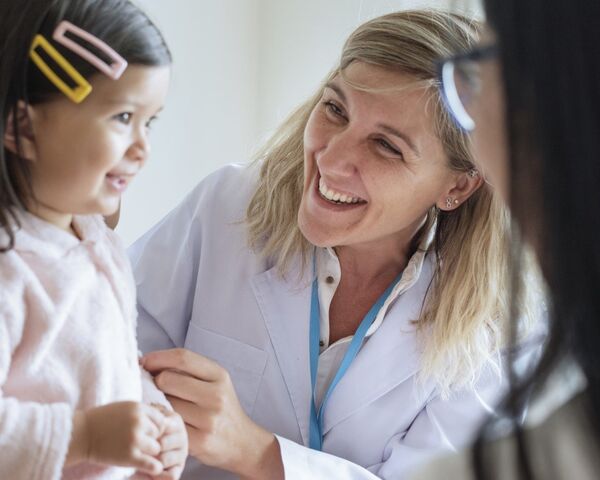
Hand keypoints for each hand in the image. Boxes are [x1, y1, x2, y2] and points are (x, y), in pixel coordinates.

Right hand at [69, 402, 166, 474]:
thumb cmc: (103, 421)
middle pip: (159, 434)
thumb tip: (164, 422)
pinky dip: (154, 467)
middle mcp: (138, 422)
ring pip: (156, 448)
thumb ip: (142, 413)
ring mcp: (134, 439)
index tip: (147, 433)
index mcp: (138, 408)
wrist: (81, 434)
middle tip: (139, 444)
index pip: (161, 419)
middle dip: (151, 439)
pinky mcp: (129, 456)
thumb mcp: (124, 408)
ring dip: (149, 452)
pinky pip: (151, 463)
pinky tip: (151, 467)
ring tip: (137, 452)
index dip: (156, 428)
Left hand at [142, 349, 283, 479]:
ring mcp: (207, 419)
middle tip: (152, 387)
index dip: (157, 358)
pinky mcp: (198, 441)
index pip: (182, 358)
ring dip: (157, 404)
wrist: (242, 442)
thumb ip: (189, 371)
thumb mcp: (215, 382)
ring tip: (161, 406)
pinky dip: (162, 423)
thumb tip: (150, 362)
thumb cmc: (222, 408)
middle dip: (155, 382)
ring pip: (164, 403)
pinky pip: (168, 426)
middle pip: (167, 379)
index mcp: (219, 376)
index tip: (144, 362)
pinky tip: (165, 423)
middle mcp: (215, 396)